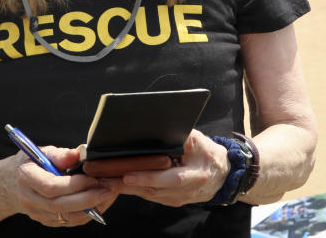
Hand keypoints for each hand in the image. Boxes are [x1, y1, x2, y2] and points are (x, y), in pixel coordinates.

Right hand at [13, 146, 116, 226]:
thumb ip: (59, 154)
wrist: (10, 184)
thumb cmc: (30, 163)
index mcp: (26, 177)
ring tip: (108, 195)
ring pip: (66, 217)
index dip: (75, 185)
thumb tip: (78, 154)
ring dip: (91, 208)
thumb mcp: (41, 151)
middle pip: (60, 205)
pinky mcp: (46, 221)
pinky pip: (68, 221)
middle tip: (108, 189)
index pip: (51, 186)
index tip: (94, 178)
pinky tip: (99, 203)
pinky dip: (86, 214)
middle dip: (87, 199)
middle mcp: (29, 199)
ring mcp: (37, 213)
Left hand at [99, 130, 228, 206]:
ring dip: (125, 189)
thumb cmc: (207, 153)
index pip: (170, 179)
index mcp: (195, 175)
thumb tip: (160, 125)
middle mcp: (185, 191)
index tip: (127, 175)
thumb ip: (180, 136)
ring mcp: (177, 198)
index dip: (148, 178)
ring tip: (103, 180)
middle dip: (127, 185)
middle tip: (104, 178)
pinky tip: (116, 183)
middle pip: (153, 190)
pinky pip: (149, 196)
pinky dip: (132, 190)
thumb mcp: (198, 140)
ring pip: (148, 195)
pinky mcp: (171, 200)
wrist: (221, 174)